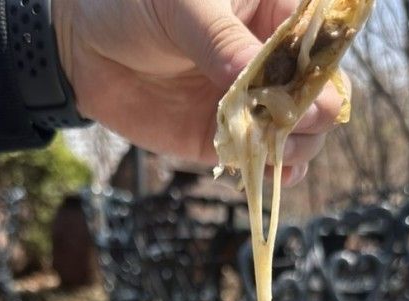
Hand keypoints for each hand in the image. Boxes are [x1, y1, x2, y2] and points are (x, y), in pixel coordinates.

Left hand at [53, 0, 348, 184]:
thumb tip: (271, 89)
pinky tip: (268, 174)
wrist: (83, 46)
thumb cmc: (134, 2)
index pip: (324, 42)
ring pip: (301, 133)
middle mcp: (272, 60)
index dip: (325, 68)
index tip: (309, 90)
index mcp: (274, 11)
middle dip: (314, 114)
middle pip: (322, 93)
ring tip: (273, 149)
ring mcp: (253, 102)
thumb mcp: (186, 8)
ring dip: (297, 147)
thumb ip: (228, 46)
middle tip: (287, 123)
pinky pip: (262, 161)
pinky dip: (270, 172)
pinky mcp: (227, 139)